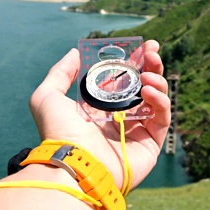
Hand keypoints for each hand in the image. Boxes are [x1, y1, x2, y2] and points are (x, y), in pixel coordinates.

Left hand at [29, 40, 170, 188]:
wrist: (72, 164)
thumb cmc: (57, 133)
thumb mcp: (47, 96)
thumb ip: (60, 73)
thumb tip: (75, 53)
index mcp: (99, 107)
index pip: (122, 80)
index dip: (133, 62)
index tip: (141, 45)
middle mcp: (119, 118)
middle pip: (143, 86)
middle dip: (150, 66)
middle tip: (152, 50)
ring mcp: (136, 131)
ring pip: (157, 100)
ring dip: (157, 80)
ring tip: (147, 75)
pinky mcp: (150, 145)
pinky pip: (163, 118)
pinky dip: (161, 101)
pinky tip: (148, 90)